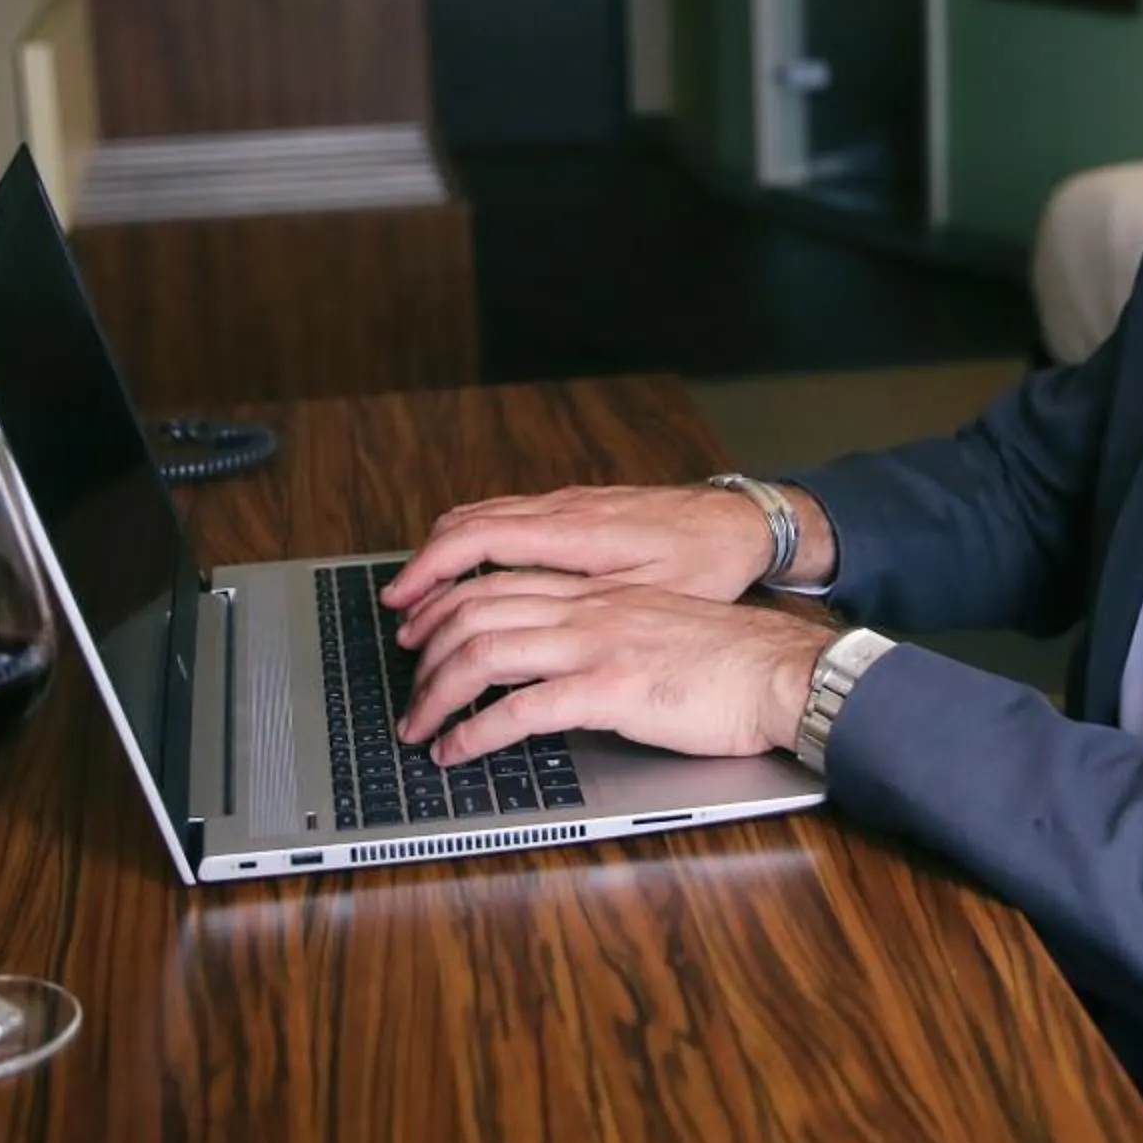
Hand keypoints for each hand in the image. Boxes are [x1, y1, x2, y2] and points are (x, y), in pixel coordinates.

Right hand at [384, 483, 832, 618]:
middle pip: (468, 525)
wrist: (744, 522)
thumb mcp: (658, 595)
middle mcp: (564, 510)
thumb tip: (538, 638)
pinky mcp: (577, 509)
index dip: (433, 569)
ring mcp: (569, 505)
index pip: (481, 537)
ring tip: (421, 602)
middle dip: (425, 569)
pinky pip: (507, 518)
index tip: (405, 602)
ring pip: (483, 517)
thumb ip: (596, 610)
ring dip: (445, 557)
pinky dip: (473, 545)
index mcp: (578, 533)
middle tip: (399, 615)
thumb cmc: (709, 563)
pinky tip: (468, 578)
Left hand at [393, 570, 831, 767]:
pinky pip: (521, 709)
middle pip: (476, 611)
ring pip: (485, 652)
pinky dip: (476, 732)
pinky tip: (458, 751)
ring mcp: (597, 645)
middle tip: (407, 692)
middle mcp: (588, 609)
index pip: (499, 582)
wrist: (782, 673)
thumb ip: (608, 632)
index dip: (445, 607)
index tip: (419, 639)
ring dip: (437, 695)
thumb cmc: (731, 662)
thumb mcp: (656, 629)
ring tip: (418, 728)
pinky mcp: (610, 689)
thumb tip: (563, 661)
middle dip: (425, 653)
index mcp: (598, 593)